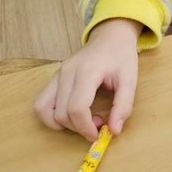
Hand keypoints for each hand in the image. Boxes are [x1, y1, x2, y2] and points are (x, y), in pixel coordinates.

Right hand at [34, 18, 140, 139]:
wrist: (110, 37)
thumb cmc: (121, 56)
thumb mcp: (130, 79)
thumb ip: (123, 106)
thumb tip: (114, 131)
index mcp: (87, 71)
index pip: (76, 108)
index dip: (86, 127)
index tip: (99, 134)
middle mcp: (67, 72)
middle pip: (61, 113)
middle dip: (79, 127)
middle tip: (99, 123)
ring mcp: (57, 74)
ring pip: (44, 109)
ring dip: (62, 123)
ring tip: (83, 120)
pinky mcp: (54, 77)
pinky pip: (41, 102)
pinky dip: (51, 115)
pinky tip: (70, 115)